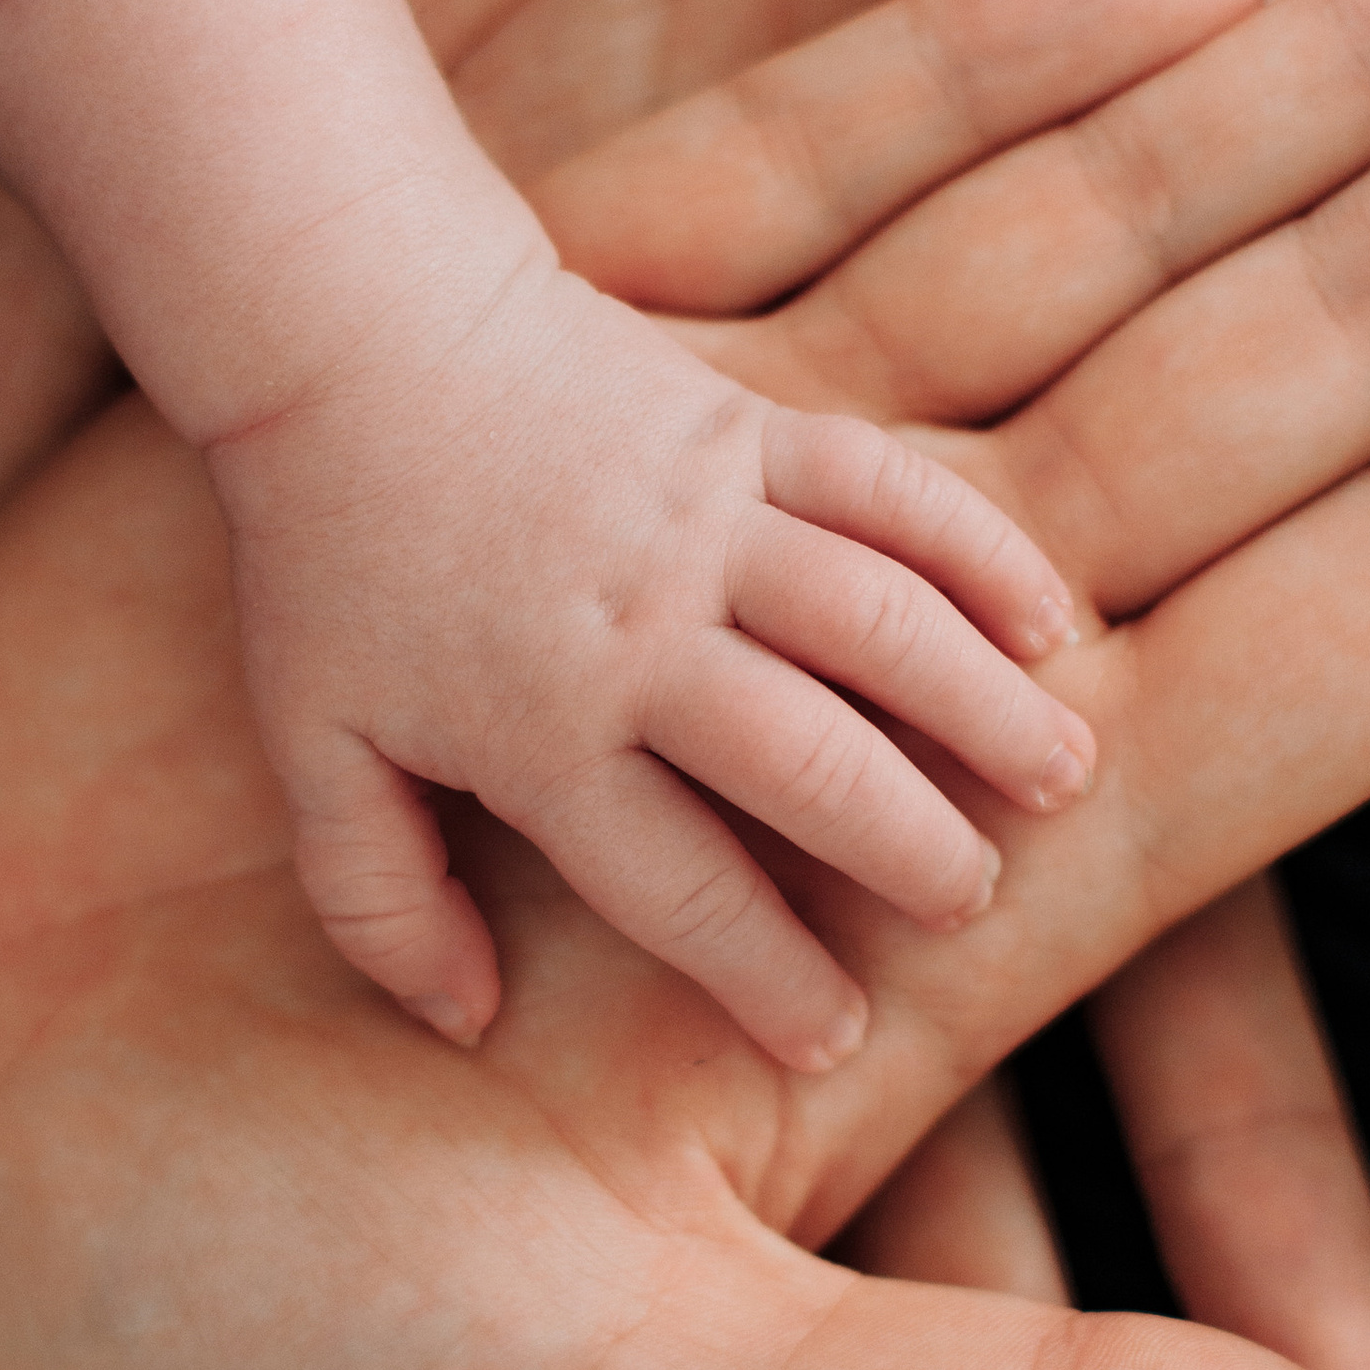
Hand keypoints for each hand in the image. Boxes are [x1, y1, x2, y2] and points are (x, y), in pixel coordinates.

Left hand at [214, 272, 1099, 1068]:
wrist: (356, 332)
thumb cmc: (331, 559)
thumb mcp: (311, 745)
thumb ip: (374, 902)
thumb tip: (466, 1022)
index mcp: (539, 731)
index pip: (680, 887)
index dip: (767, 977)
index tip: (833, 1037)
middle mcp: (641, 635)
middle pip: (810, 765)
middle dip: (908, 851)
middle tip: (966, 902)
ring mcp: (704, 523)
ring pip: (876, 625)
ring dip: (979, 706)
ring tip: (1057, 778)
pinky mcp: (744, 429)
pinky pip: (885, 488)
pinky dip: (973, 548)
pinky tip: (1044, 617)